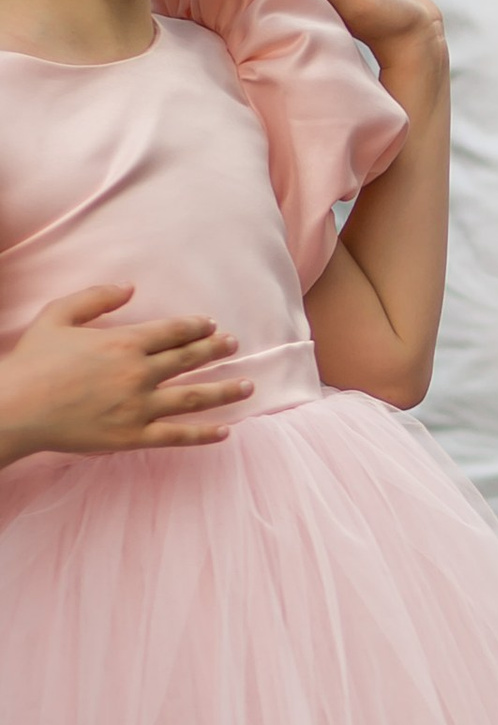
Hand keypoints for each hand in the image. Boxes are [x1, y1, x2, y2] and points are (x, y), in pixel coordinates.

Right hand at [0, 287, 250, 462]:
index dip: (196, 328)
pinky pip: (177, 436)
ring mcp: (139, 407)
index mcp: (125, 343)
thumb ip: (96, 298)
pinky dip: (204, 434)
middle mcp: (139, 374)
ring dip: (225, 390)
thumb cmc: (33, 361)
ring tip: (248, 386)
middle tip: (233, 345)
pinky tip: (225, 431)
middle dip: (215, 350)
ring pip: (194, 397)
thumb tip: (130, 287)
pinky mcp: (132, 436)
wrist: (16, 408)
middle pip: (189, 359)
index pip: (173, 332)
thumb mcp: (58, 315)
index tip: (212, 325)